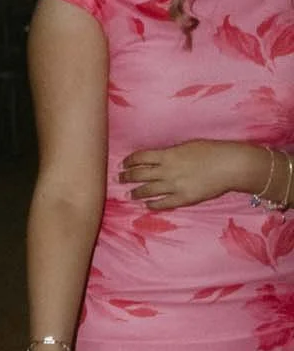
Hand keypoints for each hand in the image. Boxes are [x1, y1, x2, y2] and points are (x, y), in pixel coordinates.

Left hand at [118, 139, 259, 209]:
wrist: (231, 165)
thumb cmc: (213, 151)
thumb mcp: (189, 146)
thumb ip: (172, 153)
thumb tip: (159, 158)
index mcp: (168, 154)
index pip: (141, 157)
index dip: (129, 161)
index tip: (123, 163)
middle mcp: (167, 170)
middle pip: (139, 174)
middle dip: (127, 177)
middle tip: (120, 178)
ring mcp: (174, 186)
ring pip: (147, 190)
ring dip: (135, 192)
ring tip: (128, 194)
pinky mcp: (183, 198)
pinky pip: (163, 203)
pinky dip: (152, 204)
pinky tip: (146, 205)